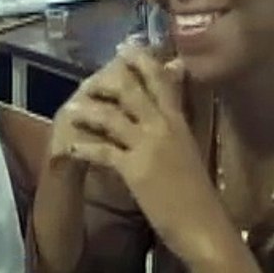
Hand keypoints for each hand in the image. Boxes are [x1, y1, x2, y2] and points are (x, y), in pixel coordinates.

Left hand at [56, 44, 224, 263]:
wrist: (204, 226)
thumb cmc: (196, 192)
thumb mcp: (188, 149)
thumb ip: (175, 125)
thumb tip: (166, 109)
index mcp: (178, 121)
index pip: (161, 80)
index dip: (142, 60)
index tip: (127, 46)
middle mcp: (163, 126)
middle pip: (132, 90)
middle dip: (107, 79)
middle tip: (90, 75)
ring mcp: (148, 146)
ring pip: (111, 116)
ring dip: (87, 111)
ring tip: (69, 109)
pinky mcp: (134, 169)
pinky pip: (102, 151)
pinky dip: (83, 147)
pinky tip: (69, 148)